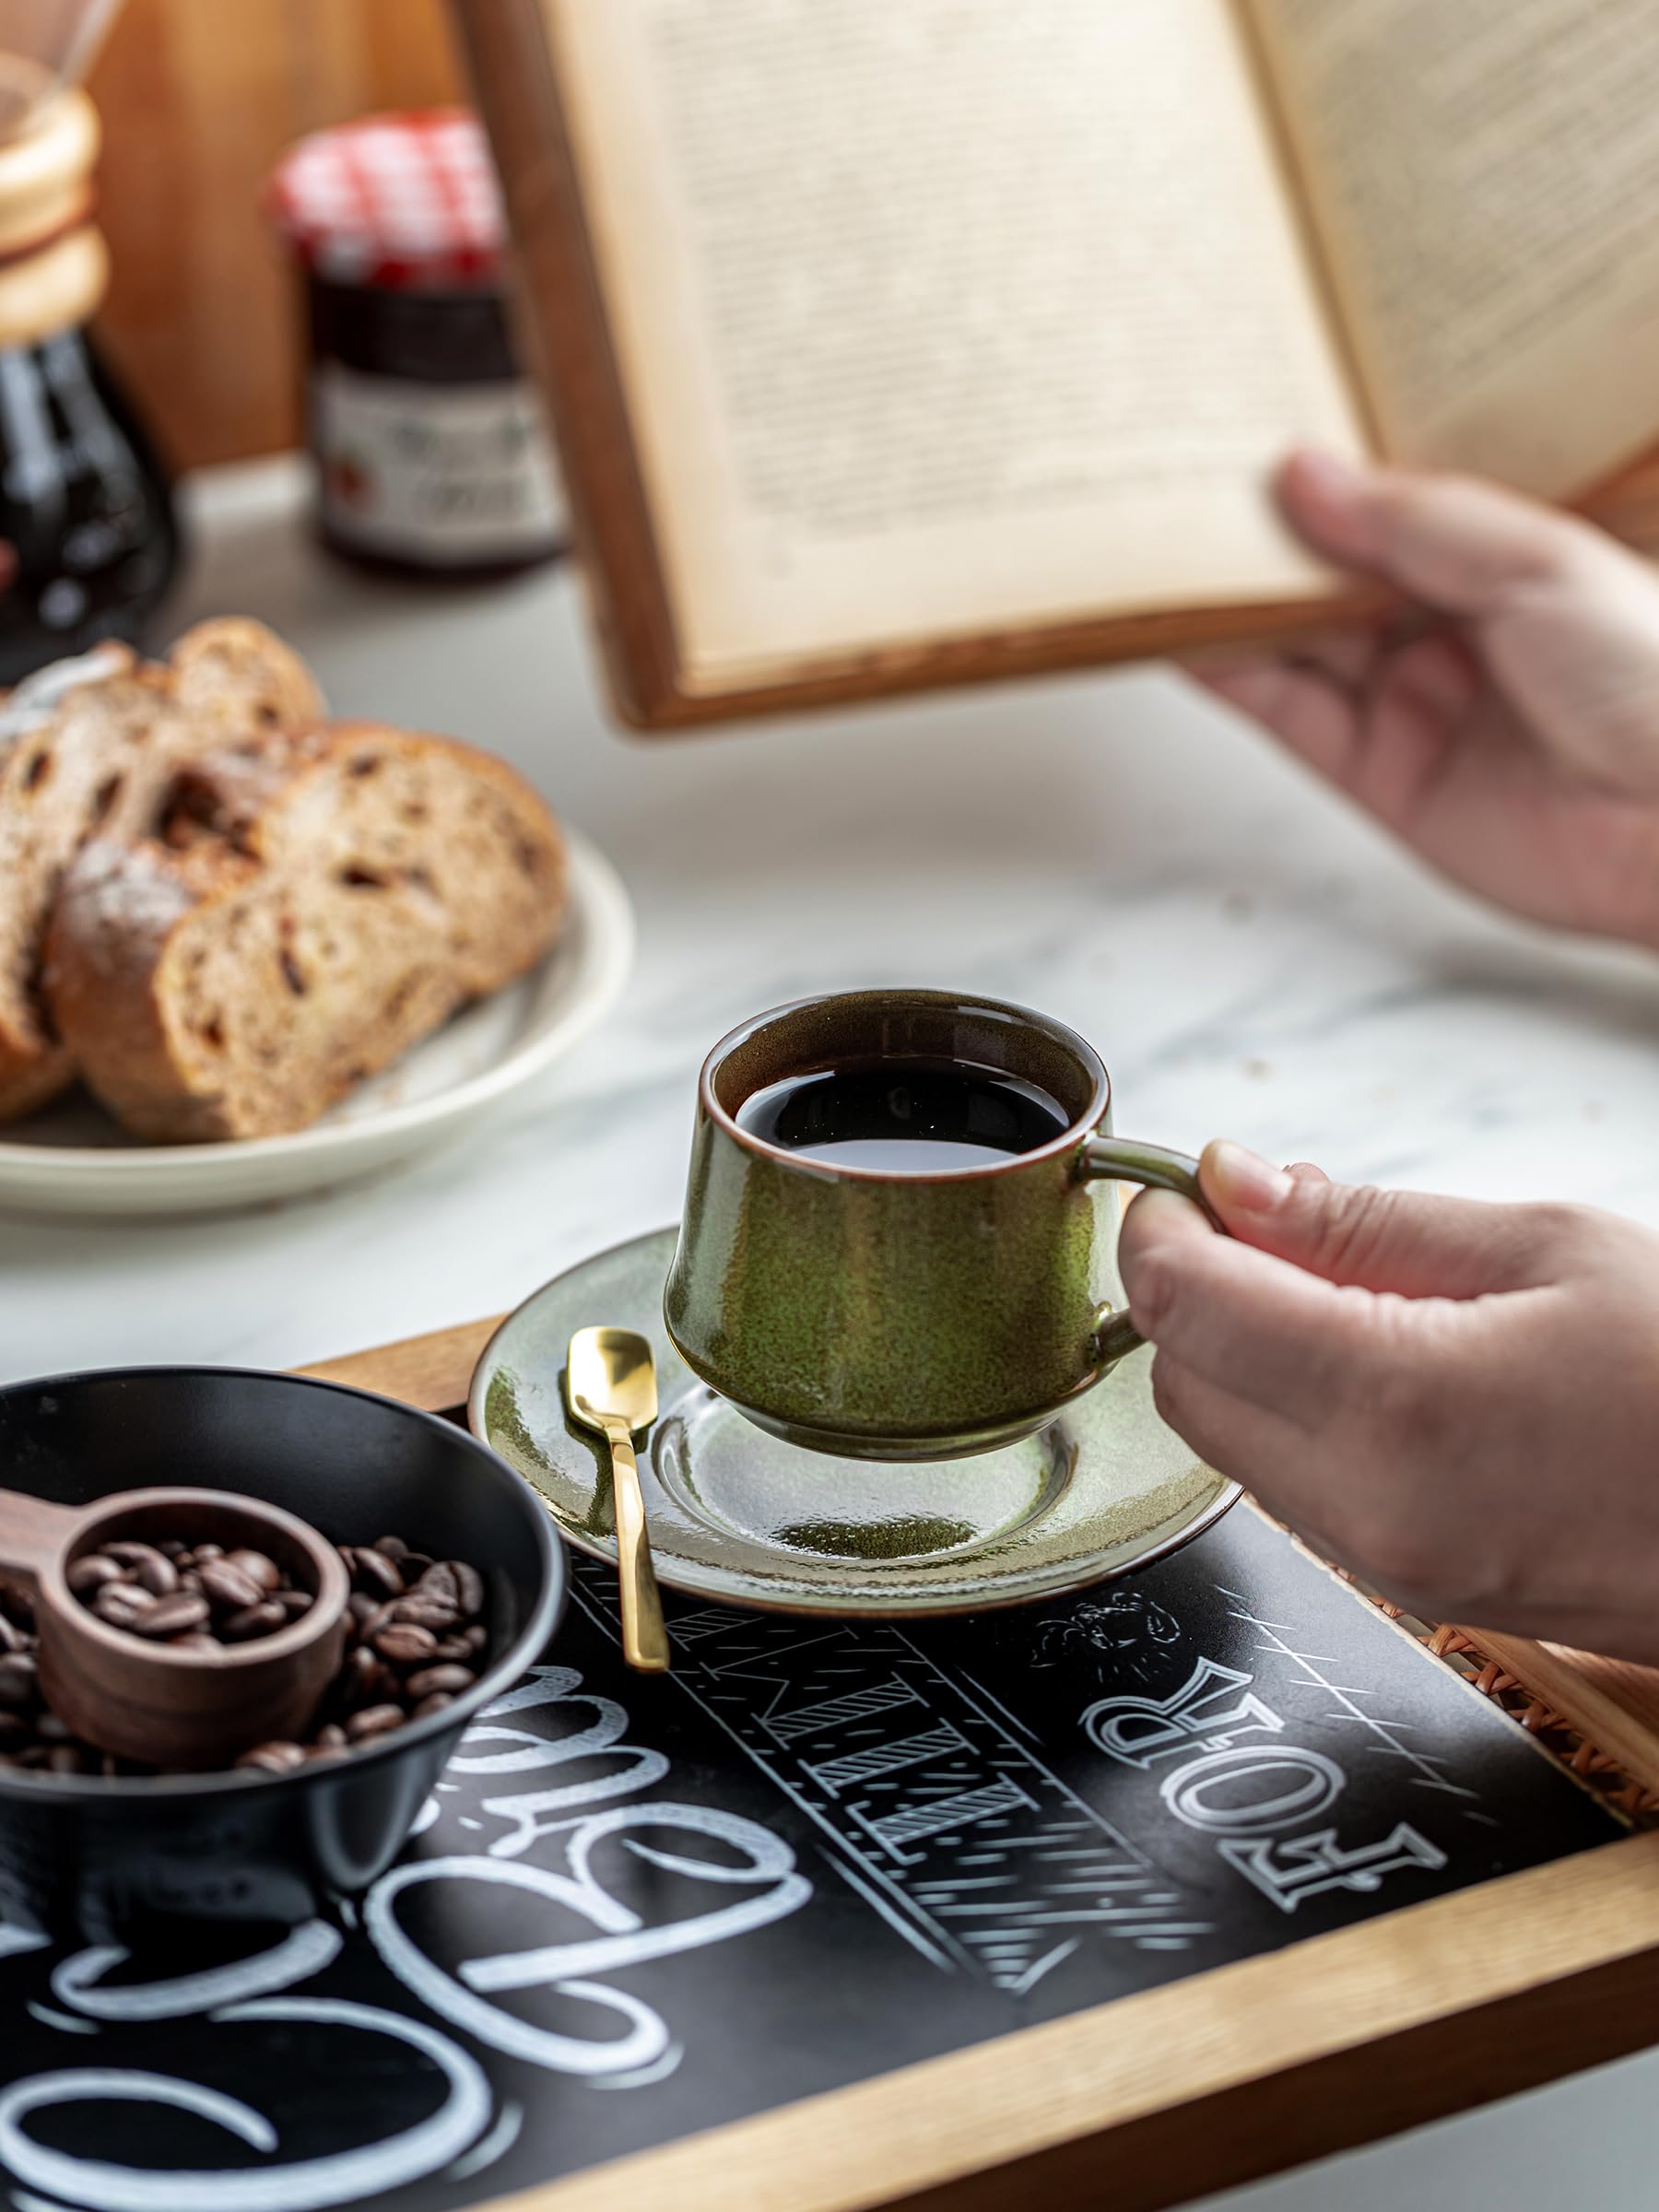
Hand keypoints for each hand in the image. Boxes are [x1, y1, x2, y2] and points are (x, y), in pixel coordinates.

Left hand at [1118, 1141, 1658, 1662]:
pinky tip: (1380, 1359)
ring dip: (1247, 1356)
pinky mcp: (1412, 1591)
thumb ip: (1366, 1223)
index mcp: (1398, 1403)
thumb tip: (1238, 1185)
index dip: (1162, 1233)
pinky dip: (1300, 1415)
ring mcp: (1388, 1566)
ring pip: (1232, 1445)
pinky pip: (1298, 1490)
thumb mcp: (1548, 1248)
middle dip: (1195, 1298)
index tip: (1185, 1189)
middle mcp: (1369, 1507)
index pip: (1187, 1310)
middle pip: (1185, 1387)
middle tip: (1268, 1225)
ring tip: (1351, 1289)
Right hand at [1189, 450, 1658, 950]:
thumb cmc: (1656, 683)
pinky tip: (1184, 627)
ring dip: (1229, 597)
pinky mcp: (1376, 775)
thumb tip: (1304, 471)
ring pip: (1296, 639)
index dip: (1323, 469)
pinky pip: (1286, 714)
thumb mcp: (1539, 562)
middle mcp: (1451, 627)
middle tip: (1184, 473)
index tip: (1249, 424)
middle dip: (1261, 528)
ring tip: (1159, 539)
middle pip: (1330, 569)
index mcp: (1505, 560)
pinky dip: (1230, 673)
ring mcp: (1410, 700)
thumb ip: (1413, 521)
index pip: (1389, 503)